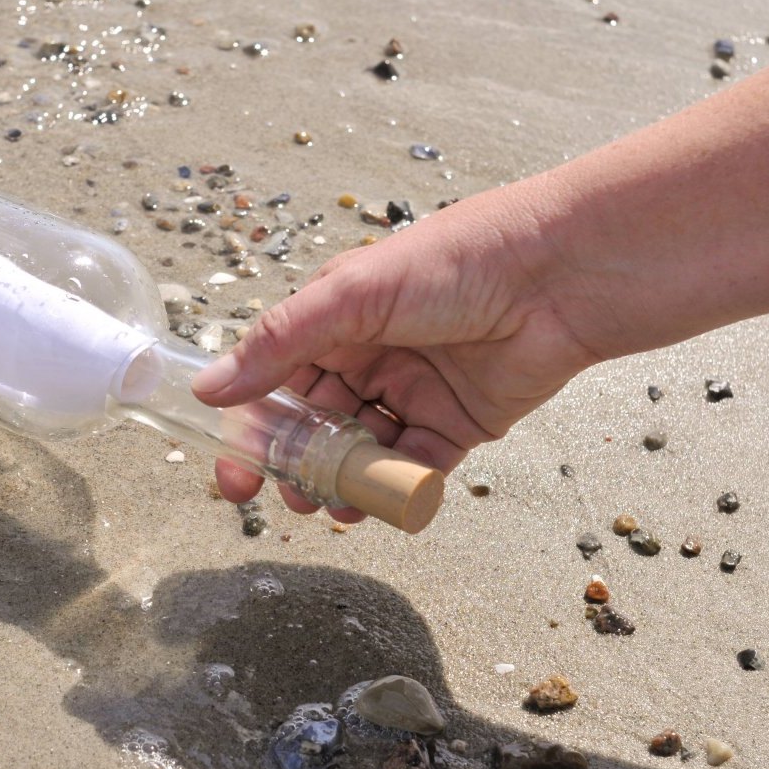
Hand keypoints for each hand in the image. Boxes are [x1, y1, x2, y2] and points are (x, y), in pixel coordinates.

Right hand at [193, 177, 600, 522]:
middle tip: (284, 496)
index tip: (234, 472)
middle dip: (295, 466)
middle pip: (315, 426)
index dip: (252, 428)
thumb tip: (210, 387)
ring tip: (327, 506)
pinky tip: (375, 504)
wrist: (558, 275)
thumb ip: (277, 344)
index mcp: (336, 321)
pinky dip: (393, 490)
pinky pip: (415, 468)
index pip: (277, 383)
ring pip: (360, 454)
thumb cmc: (455, 262)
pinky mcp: (458, 424)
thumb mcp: (350, 295)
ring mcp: (413, 393)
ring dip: (340, 484)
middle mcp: (370, 357)